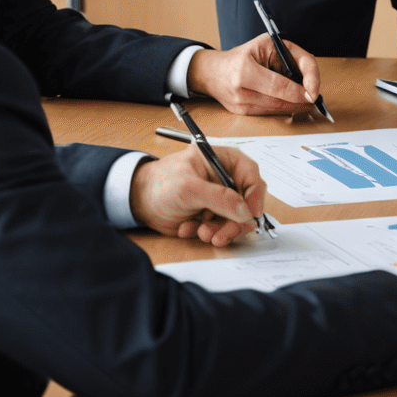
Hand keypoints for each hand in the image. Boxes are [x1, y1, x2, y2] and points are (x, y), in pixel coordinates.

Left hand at [128, 143, 264, 244]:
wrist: (140, 201)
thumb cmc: (162, 182)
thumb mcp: (190, 188)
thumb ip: (219, 198)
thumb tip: (245, 211)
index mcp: (223, 161)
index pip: (250, 174)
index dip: (256, 194)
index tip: (252, 214)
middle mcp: (224, 180)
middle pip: (245, 203)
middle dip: (234, 222)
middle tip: (221, 234)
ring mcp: (218, 200)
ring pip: (234, 221)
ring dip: (219, 230)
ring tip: (201, 232)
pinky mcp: (210, 216)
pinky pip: (219, 230)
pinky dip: (206, 233)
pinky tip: (188, 228)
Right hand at [187, 33, 321, 115]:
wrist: (213, 72)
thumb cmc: (243, 55)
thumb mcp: (267, 44)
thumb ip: (291, 57)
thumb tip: (309, 82)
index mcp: (244, 69)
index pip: (279, 85)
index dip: (299, 91)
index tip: (313, 93)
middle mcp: (240, 89)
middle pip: (279, 100)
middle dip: (299, 99)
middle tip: (313, 95)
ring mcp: (239, 104)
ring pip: (276, 109)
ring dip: (292, 104)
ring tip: (301, 95)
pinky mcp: (241, 114)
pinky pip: (268, 113)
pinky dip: (280, 107)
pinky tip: (286, 100)